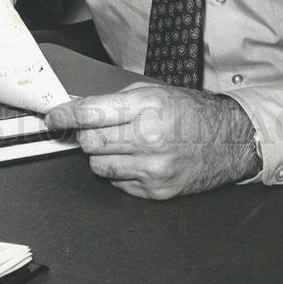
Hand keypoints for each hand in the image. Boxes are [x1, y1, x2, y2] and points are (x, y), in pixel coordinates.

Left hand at [44, 82, 260, 199]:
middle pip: (90, 142)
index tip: (54, 118)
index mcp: (148, 107)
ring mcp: (153, 169)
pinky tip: (137, 159)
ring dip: (102, 154)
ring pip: (99, 166)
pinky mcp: (156, 191)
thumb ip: (116, 101)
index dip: (66, 115)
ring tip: (122, 143)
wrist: (228, 141)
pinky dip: (120, 171)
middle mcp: (149, 138)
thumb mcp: (155, 92)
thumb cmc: (192, 113)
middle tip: (94, 128)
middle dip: (86, 134)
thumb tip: (79, 109)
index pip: (91, 113)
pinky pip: (118, 183)